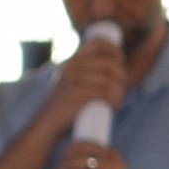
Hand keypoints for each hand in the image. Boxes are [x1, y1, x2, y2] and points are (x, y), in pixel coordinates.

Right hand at [38, 19, 144, 133]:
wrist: (47, 124)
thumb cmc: (64, 106)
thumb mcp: (71, 82)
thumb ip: (85, 73)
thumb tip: (113, 69)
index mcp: (72, 60)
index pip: (98, 43)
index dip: (115, 50)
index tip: (120, 62)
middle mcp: (73, 66)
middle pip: (109, 64)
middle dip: (121, 76)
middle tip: (121, 88)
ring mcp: (74, 79)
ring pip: (110, 80)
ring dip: (119, 91)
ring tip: (118, 100)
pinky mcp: (78, 94)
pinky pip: (105, 93)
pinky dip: (115, 100)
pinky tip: (116, 105)